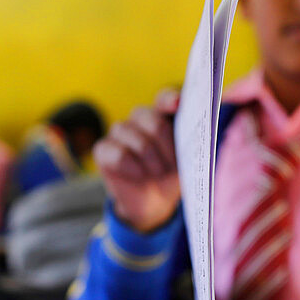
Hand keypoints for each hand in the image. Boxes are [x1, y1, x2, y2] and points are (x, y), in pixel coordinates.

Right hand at [93, 90, 180, 232]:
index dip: (170, 99)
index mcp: (163, 113)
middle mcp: (140, 116)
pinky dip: (134, 170)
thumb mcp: (188, 160)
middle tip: (172, 168)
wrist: (154, 200)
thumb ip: (190, 143)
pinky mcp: (103, 149)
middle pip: (155, 123)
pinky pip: (120, 155)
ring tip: (158, 175)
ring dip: (153, 164)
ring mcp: (120, 131)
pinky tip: (139, 176)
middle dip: (168, 150)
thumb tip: (197, 138)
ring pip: (139, 142)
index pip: (165, 99)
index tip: (177, 104)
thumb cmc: (173, 174)